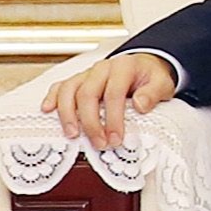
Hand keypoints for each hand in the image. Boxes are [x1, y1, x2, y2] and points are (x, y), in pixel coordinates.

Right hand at [48, 49, 177, 148]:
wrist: (144, 66)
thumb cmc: (150, 77)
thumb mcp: (162, 83)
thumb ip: (153, 93)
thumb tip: (140, 105)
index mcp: (124, 67)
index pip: (114, 93)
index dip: (113, 118)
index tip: (116, 138)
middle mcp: (102, 68)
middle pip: (88, 93)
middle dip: (91, 122)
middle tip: (99, 144)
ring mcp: (88, 74)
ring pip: (69, 89)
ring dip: (68, 114)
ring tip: (72, 134)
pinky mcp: (78, 80)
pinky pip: (60, 86)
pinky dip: (52, 97)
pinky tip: (48, 110)